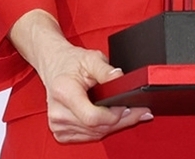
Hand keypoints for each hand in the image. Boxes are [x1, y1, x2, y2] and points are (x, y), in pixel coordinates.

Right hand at [9, 10, 152, 143]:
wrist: (54, 65)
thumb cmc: (71, 62)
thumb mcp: (91, 58)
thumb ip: (106, 70)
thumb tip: (121, 80)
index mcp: (64, 92)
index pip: (92, 117)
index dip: (113, 114)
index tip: (127, 105)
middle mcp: (58, 112)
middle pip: (96, 128)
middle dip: (121, 120)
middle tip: (140, 111)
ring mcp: (58, 124)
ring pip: (95, 134)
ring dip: (114, 126)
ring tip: (129, 113)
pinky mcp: (60, 132)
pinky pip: (88, 136)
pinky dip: (102, 129)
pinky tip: (111, 119)